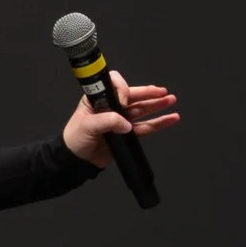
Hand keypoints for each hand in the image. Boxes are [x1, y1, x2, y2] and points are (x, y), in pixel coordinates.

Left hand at [61, 77, 179, 168]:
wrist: (77, 160)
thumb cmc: (75, 139)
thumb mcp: (87, 126)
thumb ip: (108, 121)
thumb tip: (126, 124)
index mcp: (98, 99)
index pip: (114, 86)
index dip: (123, 90)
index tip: (124, 100)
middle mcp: (111, 106)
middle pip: (133, 96)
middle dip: (148, 93)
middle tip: (162, 91)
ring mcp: (120, 119)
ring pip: (142, 109)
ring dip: (157, 105)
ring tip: (170, 100)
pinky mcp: (127, 133)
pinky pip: (145, 126)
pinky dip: (159, 123)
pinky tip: (170, 118)